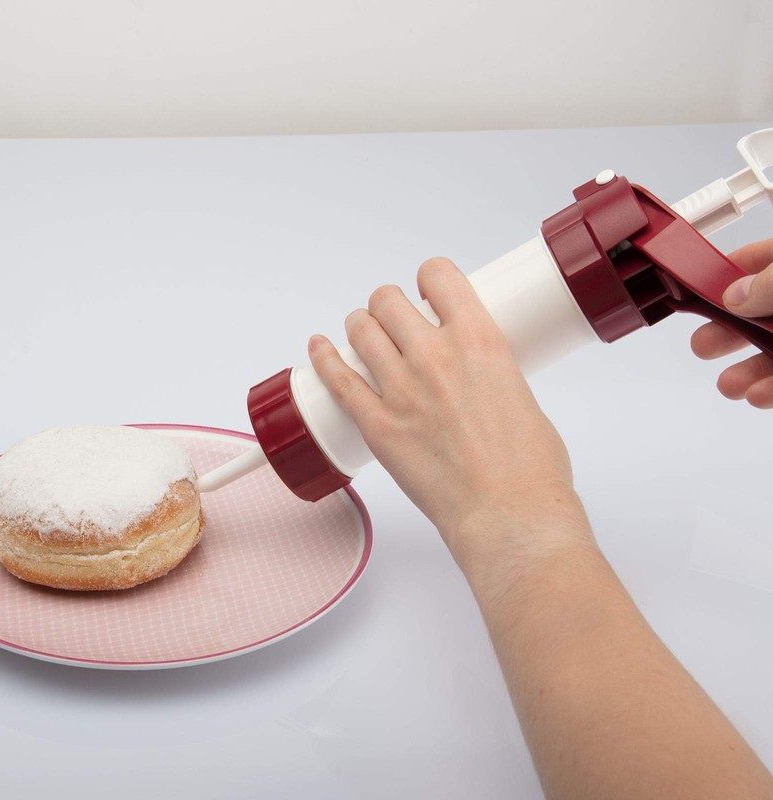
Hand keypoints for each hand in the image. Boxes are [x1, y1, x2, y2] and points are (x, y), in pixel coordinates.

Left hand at [308, 257, 590, 569]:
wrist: (509, 515)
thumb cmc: (530, 467)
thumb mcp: (522, 395)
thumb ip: (492, 375)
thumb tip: (478, 376)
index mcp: (479, 339)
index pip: (439, 275)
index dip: (429, 276)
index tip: (428, 288)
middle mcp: (435, 355)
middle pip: (389, 300)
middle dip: (389, 304)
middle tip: (395, 319)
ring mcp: (401, 389)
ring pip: (361, 330)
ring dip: (360, 325)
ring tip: (364, 333)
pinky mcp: (377, 425)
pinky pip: (337, 379)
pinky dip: (324, 358)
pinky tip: (319, 348)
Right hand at [691, 238, 772, 406]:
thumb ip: (771, 281)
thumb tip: (735, 296)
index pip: (754, 261)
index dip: (720, 275)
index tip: (690, 293)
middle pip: (756, 311)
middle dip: (726, 333)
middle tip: (702, 347)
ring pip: (772, 348)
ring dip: (746, 370)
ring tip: (729, 386)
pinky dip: (770, 388)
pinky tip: (757, 395)